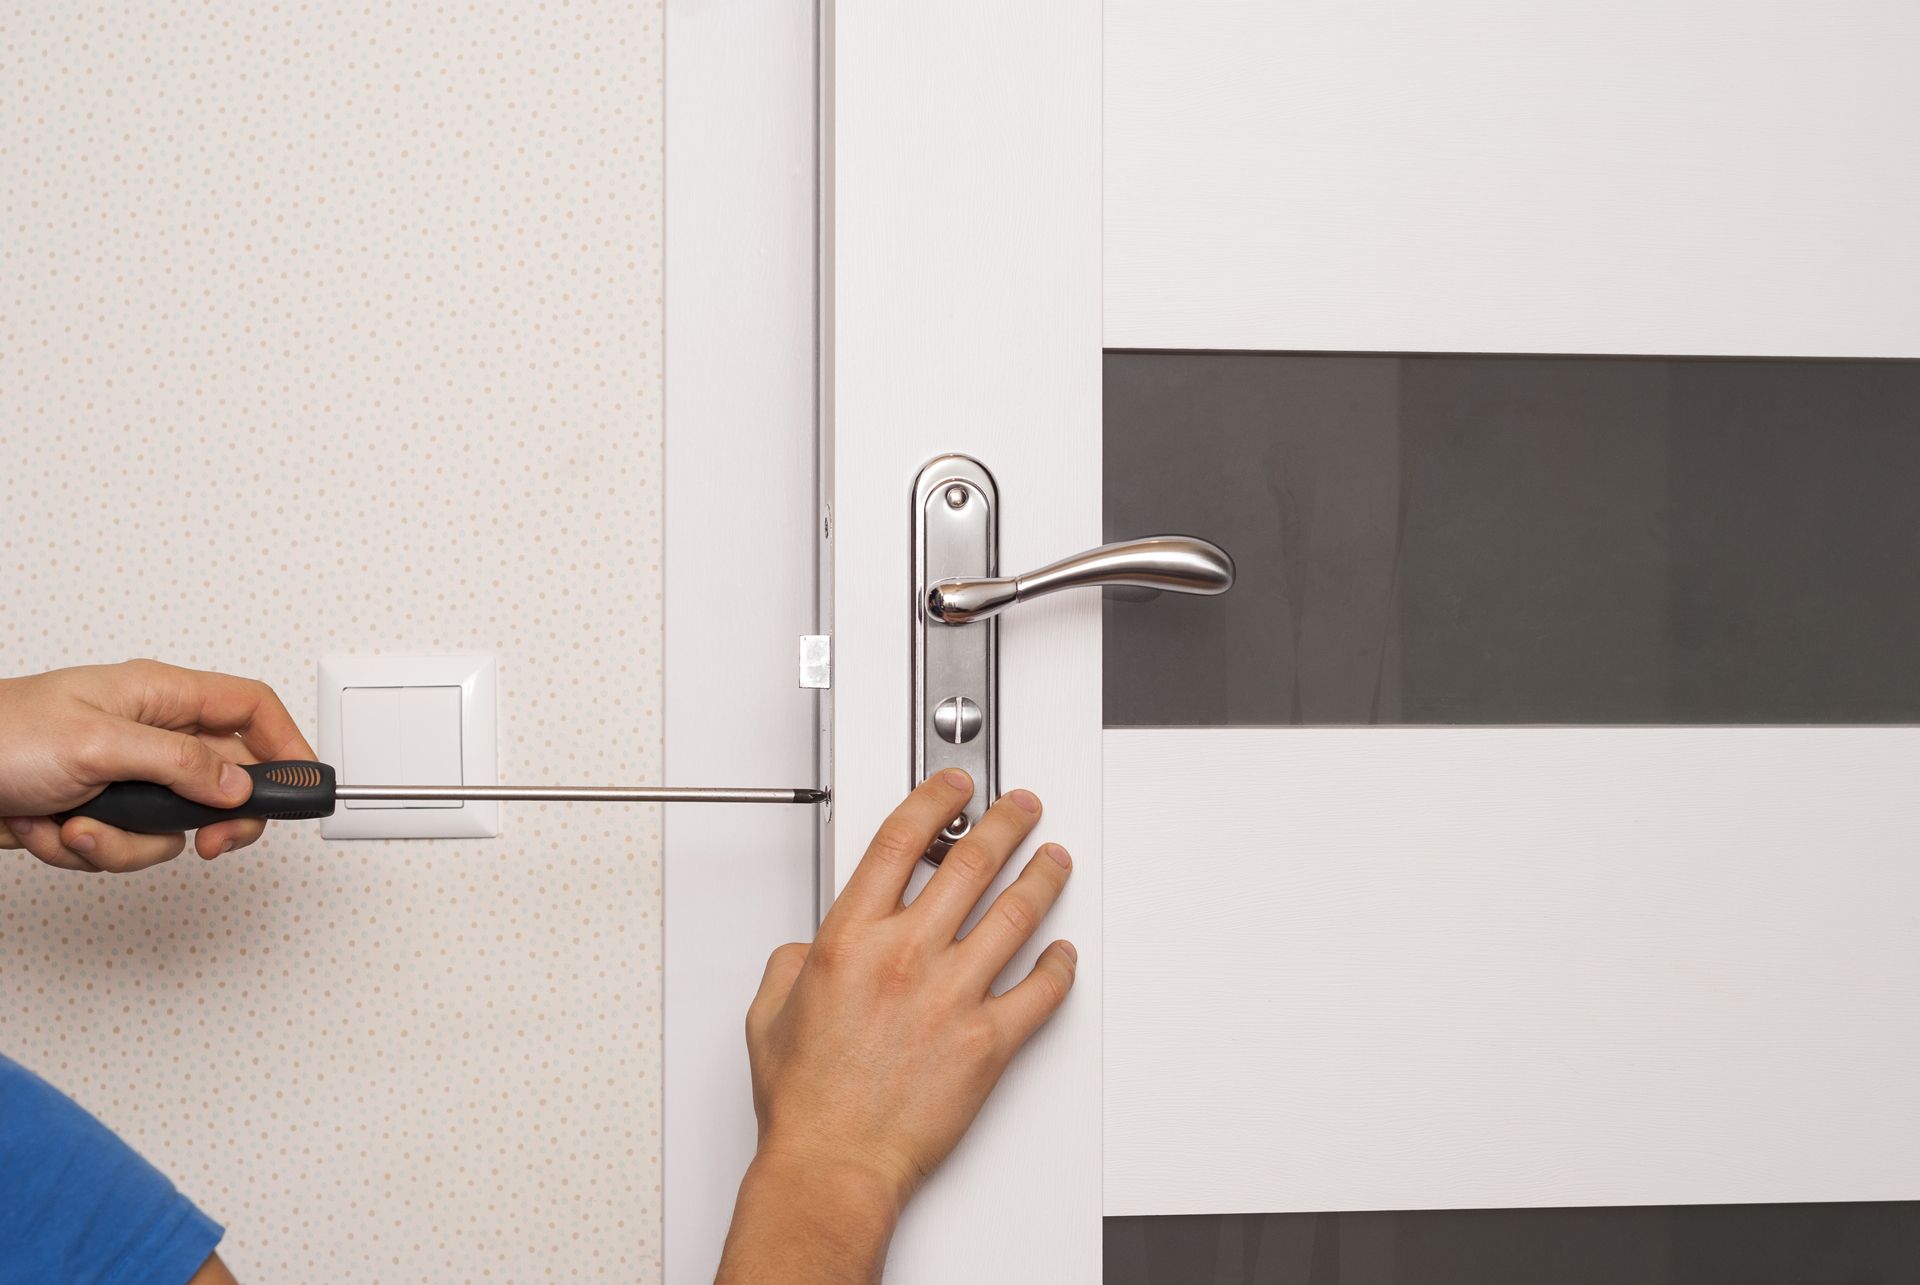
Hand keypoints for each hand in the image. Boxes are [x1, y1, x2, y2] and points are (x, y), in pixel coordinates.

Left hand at [0, 659, 314, 872]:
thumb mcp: (98, 744)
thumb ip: (179, 764)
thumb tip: (237, 787)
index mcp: (158, 695)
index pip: (251, 708)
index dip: (287, 744)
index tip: (305, 787)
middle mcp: (149, 733)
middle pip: (226, 779)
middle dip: (212, 820)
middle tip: (211, 841)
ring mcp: (126, 775)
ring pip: (175, 826)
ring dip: (127, 842)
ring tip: (79, 827)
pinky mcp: (100, 812)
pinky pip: (129, 846)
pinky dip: (91, 851)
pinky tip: (53, 831)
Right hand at [717, 770, 1076, 1282]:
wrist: (835, 1162)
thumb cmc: (806, 1101)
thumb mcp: (769, 1013)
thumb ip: (790, 963)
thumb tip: (808, 947)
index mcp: (850, 939)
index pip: (900, 842)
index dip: (935, 802)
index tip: (956, 787)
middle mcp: (906, 957)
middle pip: (971, 864)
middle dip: (1006, 824)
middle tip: (1023, 809)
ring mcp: (952, 996)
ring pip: (1015, 916)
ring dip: (1042, 879)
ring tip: (1054, 860)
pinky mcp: (988, 1042)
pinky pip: (1040, 992)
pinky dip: (1059, 966)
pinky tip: (1062, 953)